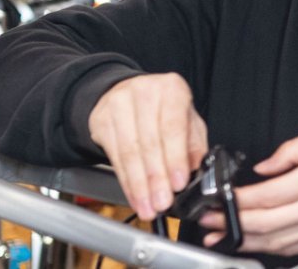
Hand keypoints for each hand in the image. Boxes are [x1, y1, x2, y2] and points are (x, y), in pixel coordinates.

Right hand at [89, 72, 208, 220]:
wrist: (128, 93)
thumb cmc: (164, 109)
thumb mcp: (188, 120)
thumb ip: (194, 145)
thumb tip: (196, 172)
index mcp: (171, 89)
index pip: (172, 127)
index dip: (175, 158)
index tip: (178, 183)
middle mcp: (143, 93)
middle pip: (149, 143)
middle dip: (157, 179)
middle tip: (163, 202)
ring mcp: (118, 105)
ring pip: (129, 153)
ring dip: (140, 186)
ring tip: (149, 206)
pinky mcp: (101, 121)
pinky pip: (115, 158)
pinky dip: (127, 183)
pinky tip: (135, 197)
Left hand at [199, 126, 297, 255]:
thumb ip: (292, 150)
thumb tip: (264, 168)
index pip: (267, 195)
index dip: (236, 201)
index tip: (217, 200)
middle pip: (265, 223)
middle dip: (230, 223)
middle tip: (208, 221)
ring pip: (274, 241)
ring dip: (243, 241)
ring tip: (220, 237)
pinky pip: (291, 248)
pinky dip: (266, 248)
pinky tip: (251, 244)